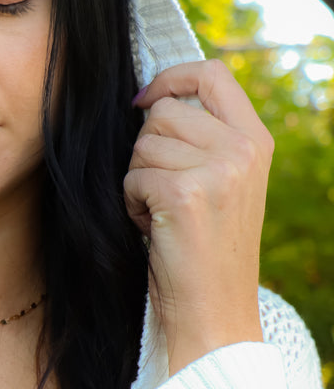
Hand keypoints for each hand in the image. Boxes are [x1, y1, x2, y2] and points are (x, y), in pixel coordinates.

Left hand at [125, 60, 273, 373]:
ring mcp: (217, 170)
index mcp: (256, 141)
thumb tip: (152, 100)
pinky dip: (131, 205)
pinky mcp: (185, 194)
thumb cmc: (206, 252)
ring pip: (142, 146)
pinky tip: (155, 230)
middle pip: (162, 113)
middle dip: (146, 151)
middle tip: (163, 193)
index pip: (212, 75)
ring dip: (138, 181)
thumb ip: (204, 140)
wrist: (214, 314)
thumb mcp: (223, 184)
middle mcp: (243, 149)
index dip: (170, 77)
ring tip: (163, 216)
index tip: (143, 100)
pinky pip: (132, 177)